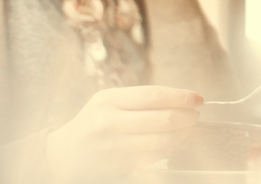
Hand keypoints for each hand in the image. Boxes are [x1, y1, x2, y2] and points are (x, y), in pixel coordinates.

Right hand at [45, 85, 202, 182]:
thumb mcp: (108, 102)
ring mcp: (114, 147)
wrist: (63, 155)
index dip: (182, 96)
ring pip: (163, 141)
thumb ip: (140, 99)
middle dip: (187, 116)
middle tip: (196, 114)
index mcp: (108, 100)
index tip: (198, 98)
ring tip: (188, 127)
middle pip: (163, 119)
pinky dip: (170, 148)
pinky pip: (155, 157)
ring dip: (183, 134)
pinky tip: (174, 141)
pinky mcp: (119, 166)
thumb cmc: (93, 123)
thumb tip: (181, 99)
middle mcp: (110, 122)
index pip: (155, 95)